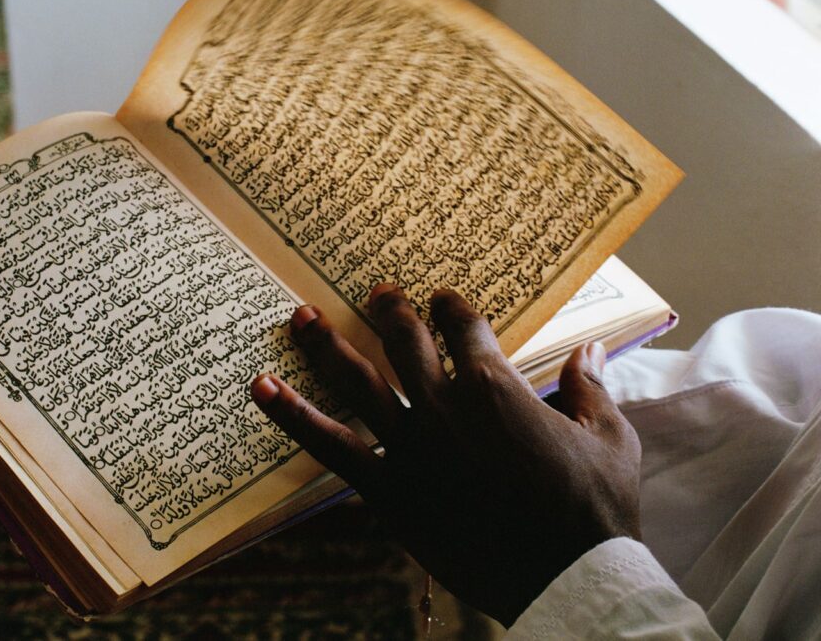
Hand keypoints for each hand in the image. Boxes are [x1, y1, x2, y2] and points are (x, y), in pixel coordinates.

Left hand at [250, 284, 641, 626]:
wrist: (568, 579)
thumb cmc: (595, 509)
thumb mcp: (611, 440)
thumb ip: (593, 387)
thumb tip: (590, 349)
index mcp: (496, 385)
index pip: (464, 326)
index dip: (452, 307)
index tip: (443, 299)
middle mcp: (444, 405)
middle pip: (405, 342)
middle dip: (391, 311)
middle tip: (379, 293)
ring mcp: (411, 446)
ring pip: (357, 381)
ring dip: (326, 344)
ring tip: (300, 316)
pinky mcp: (388, 490)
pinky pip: (329, 446)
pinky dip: (292, 414)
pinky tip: (261, 387)